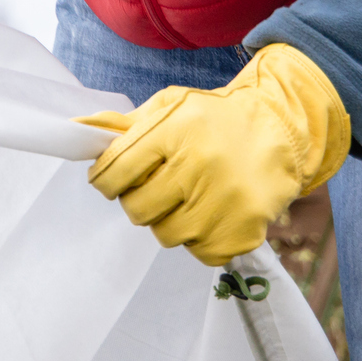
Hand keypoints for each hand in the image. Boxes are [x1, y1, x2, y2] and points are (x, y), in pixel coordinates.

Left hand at [76, 43, 348, 266]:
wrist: (283, 126)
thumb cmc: (215, 120)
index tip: (114, 179)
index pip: (114, 171)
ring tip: (190, 197)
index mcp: (176, 130)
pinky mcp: (244, 228)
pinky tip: (213, 213)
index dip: (106, 180)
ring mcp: (225, 200)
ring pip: (167, 234)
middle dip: (140, 200)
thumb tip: (78, 130)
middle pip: (137, 209)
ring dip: (171, 220)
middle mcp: (201, 165)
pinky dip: (202, 239)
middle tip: (159, 187)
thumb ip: (124, 125)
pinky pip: (201, 253)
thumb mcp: (171, 107)